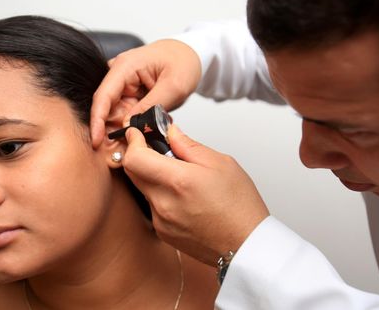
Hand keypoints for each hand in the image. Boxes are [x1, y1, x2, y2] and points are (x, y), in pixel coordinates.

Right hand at [91, 39, 201, 147]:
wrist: (189, 55)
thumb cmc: (183, 61)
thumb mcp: (174, 86)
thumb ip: (151, 106)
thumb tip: (130, 125)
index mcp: (125, 66)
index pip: (103, 96)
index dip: (97, 121)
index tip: (96, 141)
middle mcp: (119, 74)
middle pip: (105, 107)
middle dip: (109, 129)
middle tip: (119, 150)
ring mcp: (123, 84)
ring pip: (114, 113)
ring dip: (122, 129)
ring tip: (135, 143)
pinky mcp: (129, 93)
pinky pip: (124, 113)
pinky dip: (131, 124)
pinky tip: (140, 133)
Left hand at [122, 125, 269, 265]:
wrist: (245, 245)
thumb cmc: (239, 206)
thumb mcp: (221, 163)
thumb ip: (189, 145)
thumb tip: (170, 133)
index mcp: (178, 181)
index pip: (135, 157)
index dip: (133, 141)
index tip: (137, 133)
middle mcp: (163, 203)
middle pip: (132, 172)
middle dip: (139, 155)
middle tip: (156, 148)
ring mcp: (160, 220)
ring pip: (142, 188)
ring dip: (152, 175)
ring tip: (180, 176)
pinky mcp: (162, 232)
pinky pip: (152, 206)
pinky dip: (160, 195)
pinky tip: (183, 196)